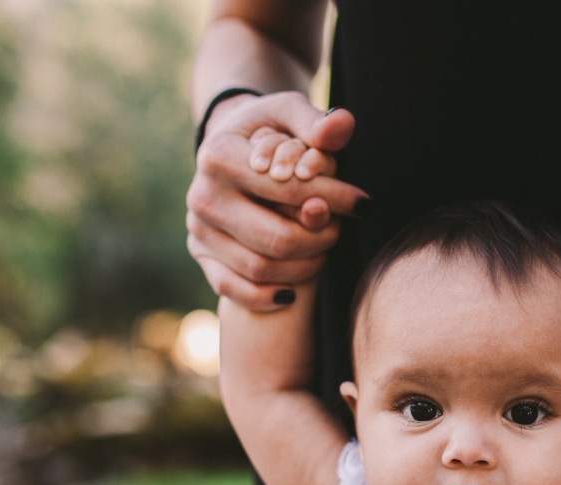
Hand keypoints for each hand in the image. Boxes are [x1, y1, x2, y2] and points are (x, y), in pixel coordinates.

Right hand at [186, 91, 368, 309]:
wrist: (229, 146)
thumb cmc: (268, 128)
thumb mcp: (288, 112)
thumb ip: (316, 121)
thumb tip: (342, 125)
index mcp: (218, 156)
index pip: (289, 190)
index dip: (334, 199)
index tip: (362, 203)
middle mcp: (202, 197)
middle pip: (277, 239)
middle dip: (321, 239)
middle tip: (341, 228)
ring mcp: (198, 230)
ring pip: (261, 269)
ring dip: (305, 266)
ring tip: (325, 247)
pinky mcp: (201, 255)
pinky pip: (233, 289)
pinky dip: (267, 296)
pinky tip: (294, 291)